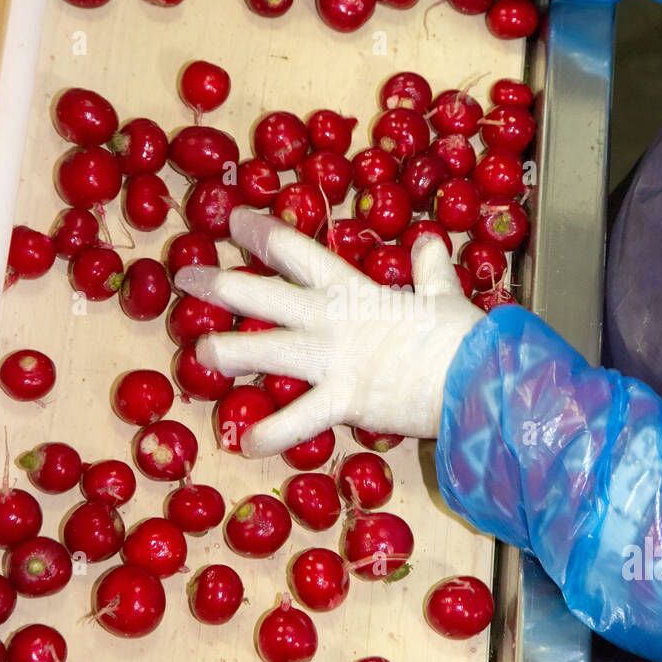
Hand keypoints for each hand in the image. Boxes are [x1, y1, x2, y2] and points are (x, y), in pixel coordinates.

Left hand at [174, 209, 482, 456]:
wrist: (476, 376)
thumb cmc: (461, 337)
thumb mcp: (443, 295)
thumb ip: (430, 270)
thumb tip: (428, 242)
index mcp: (352, 291)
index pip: (297, 252)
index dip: (261, 233)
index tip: (232, 218)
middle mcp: (331, 320)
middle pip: (265, 294)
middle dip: (222, 282)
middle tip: (185, 274)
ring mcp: (332, 360)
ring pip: (267, 350)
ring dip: (229, 351)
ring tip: (200, 353)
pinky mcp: (343, 400)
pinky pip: (299, 421)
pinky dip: (273, 434)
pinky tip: (246, 444)